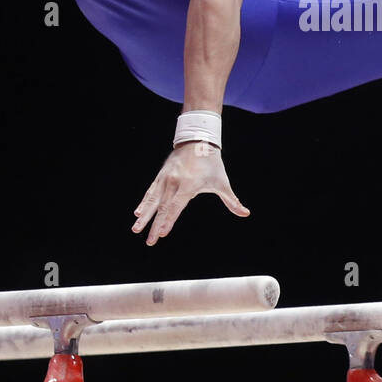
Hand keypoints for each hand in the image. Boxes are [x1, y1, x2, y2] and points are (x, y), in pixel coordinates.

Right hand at [132, 142, 249, 244]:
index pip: (176, 206)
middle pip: (163, 208)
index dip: (169, 221)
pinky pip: (151, 191)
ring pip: (153, 200)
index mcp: (189, 185)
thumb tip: (246, 213)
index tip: (162, 234)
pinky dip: (144, 202)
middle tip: (149, 242)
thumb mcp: (222, 182)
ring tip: (135, 229)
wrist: (197, 140)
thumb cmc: (212, 163)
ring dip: (144, 215)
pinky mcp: (161, 176)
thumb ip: (232, 200)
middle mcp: (174, 182)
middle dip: (155, 226)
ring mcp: (166, 179)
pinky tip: (138, 212)